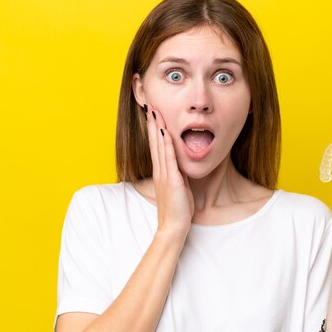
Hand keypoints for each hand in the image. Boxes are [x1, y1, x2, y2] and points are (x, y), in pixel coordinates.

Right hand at [145, 105, 194, 238]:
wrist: (173, 226)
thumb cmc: (177, 209)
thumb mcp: (178, 187)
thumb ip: (177, 175)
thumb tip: (180, 166)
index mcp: (161, 171)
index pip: (157, 145)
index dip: (154, 129)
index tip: (153, 114)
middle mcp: (160, 170)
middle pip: (155, 141)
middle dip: (153, 123)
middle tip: (150, 105)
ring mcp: (164, 174)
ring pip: (160, 146)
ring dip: (157, 128)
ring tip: (154, 112)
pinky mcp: (171, 180)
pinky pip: (169, 158)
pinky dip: (166, 144)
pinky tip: (164, 132)